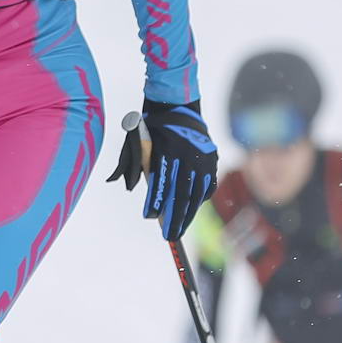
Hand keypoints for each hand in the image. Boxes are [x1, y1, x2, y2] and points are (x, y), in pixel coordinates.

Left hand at [105, 100, 217, 240]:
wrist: (176, 106)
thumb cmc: (151, 129)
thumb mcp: (137, 142)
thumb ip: (133, 166)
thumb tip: (129, 189)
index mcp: (167, 149)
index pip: (162, 182)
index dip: (156, 201)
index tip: (150, 217)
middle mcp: (187, 155)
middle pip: (181, 193)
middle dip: (175, 217)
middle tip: (169, 236)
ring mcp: (203, 158)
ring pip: (196, 193)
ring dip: (189, 214)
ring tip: (180, 230)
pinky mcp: (212, 159)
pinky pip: (208, 185)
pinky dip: (200, 199)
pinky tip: (192, 210)